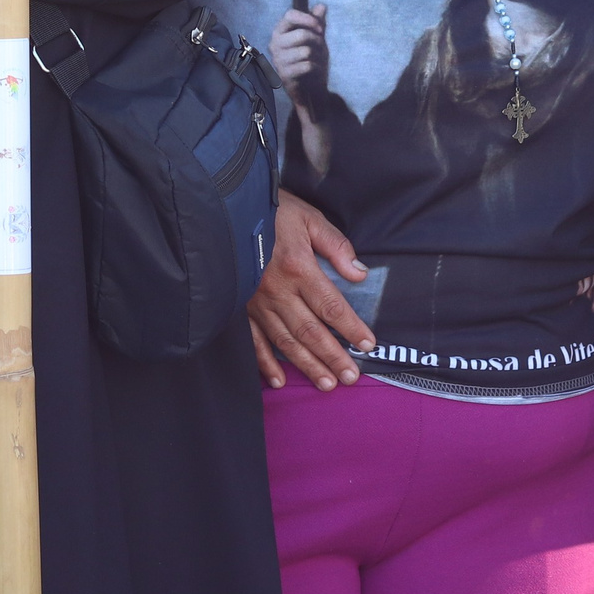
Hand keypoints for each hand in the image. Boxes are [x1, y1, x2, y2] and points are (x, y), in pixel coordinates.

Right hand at [245, 190, 374, 389]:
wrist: (225, 209)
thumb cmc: (272, 211)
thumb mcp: (309, 218)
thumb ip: (336, 246)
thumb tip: (360, 272)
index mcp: (298, 267)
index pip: (331, 305)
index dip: (351, 328)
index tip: (367, 345)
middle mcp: (277, 290)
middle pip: (311, 330)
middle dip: (333, 356)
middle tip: (351, 377)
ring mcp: (256, 302)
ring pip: (286, 341)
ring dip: (307, 365)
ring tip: (326, 383)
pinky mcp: (240, 307)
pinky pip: (253, 340)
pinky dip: (265, 363)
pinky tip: (279, 380)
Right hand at [268, 5, 328, 96]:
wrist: (310, 87)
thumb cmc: (311, 58)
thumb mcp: (317, 38)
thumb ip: (318, 22)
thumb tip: (321, 6)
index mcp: (280, 31)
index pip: (290, 15)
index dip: (307, 19)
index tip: (320, 28)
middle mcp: (275, 44)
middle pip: (302, 34)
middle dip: (317, 41)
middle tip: (320, 47)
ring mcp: (278, 60)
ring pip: (306, 51)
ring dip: (317, 56)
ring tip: (315, 60)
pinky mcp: (284, 75)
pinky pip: (307, 66)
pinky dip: (316, 68)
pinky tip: (313, 71)